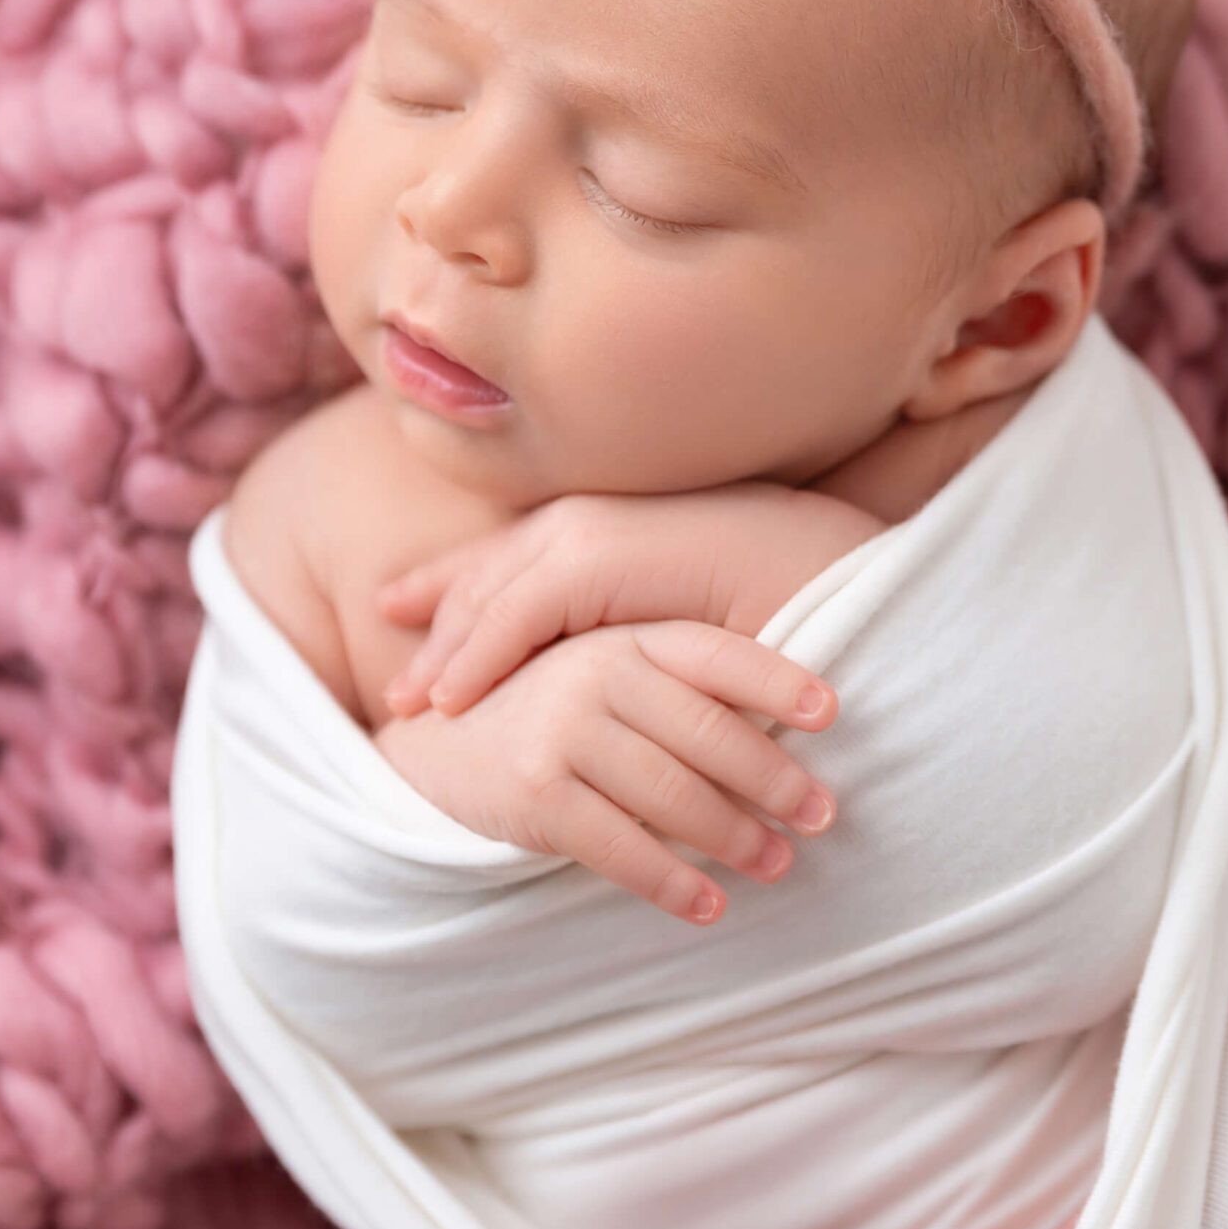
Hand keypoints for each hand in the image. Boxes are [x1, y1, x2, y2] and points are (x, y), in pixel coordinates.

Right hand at [372, 618, 840, 927]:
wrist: (436, 749)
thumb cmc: (549, 716)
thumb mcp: (604, 678)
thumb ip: (674, 690)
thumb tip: (786, 737)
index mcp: (622, 637)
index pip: (715, 655)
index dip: (777, 678)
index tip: (834, 712)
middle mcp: (592, 671)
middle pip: (706, 731)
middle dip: (773, 779)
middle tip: (822, 815)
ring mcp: (559, 728)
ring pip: (671, 793)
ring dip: (734, 838)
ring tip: (776, 865)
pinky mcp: (532, 789)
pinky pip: (620, 846)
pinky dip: (671, 882)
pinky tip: (707, 907)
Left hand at [376, 484, 844, 724]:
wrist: (831, 566)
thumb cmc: (772, 593)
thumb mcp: (679, 610)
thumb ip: (630, 619)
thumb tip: (597, 665)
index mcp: (604, 523)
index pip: (506, 560)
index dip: (453, 590)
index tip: (405, 620)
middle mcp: (584, 518)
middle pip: (481, 576)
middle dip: (431, 624)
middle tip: (396, 687)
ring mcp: (587, 532)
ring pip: (488, 597)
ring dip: (445, 655)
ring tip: (409, 710)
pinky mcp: (598, 558)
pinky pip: (517, 615)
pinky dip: (479, 660)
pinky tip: (452, 704)